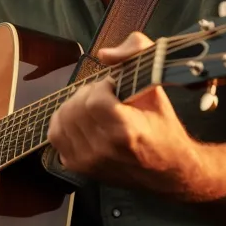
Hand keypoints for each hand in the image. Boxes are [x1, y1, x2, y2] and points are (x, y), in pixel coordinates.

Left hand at [46, 32, 204, 195]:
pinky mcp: (79, 167)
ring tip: (95, 109)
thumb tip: (104, 54)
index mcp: (126, 131)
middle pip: (76, 107)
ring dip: (77, 106)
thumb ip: (137, 55)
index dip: (103, 87)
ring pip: (63, 118)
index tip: (116, 89)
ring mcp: (88, 161)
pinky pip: (56, 135)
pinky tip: (82, 120)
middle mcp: (103, 149)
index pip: (94, 99)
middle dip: (89, 94)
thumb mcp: (157, 89)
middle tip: (106, 98)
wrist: (169, 171)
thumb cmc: (164, 129)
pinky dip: (65, 122)